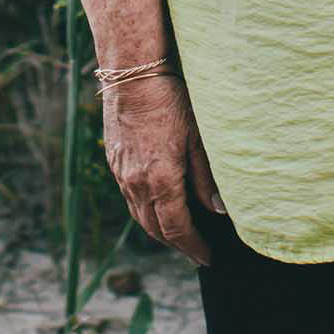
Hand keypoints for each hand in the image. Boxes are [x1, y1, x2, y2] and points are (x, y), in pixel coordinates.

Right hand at [100, 69, 226, 263]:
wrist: (132, 75)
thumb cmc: (169, 101)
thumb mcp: (198, 138)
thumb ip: (206, 177)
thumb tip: (218, 209)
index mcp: (160, 181)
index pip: (177, 229)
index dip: (193, 247)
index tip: (207, 258)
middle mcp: (137, 184)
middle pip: (156, 229)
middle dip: (177, 245)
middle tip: (196, 253)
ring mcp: (122, 174)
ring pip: (140, 217)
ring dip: (159, 232)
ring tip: (178, 237)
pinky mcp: (115, 162)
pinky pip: (130, 199)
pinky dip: (145, 212)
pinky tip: (157, 208)